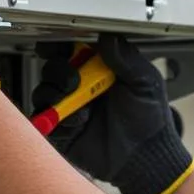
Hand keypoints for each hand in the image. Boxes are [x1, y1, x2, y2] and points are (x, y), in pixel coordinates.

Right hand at [33, 34, 193, 193]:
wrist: (146, 156)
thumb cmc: (149, 119)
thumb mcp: (144, 82)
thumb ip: (126, 58)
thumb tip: (109, 37)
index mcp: (99, 71)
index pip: (73, 51)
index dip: (61, 46)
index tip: (56, 45)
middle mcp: (81, 88)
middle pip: (52, 68)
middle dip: (58, 70)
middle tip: (73, 79)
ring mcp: (71, 109)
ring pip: (44, 92)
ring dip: (55, 92)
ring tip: (79, 101)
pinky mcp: (64, 132)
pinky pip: (46, 120)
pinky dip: (58, 117)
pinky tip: (80, 120)